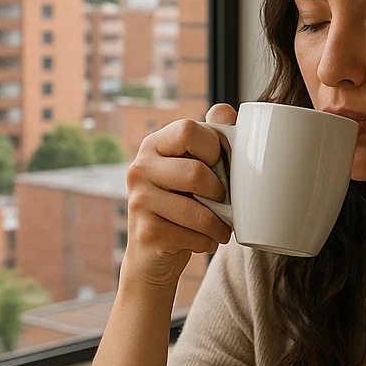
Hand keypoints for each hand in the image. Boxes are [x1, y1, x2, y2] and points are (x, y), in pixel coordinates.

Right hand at [123, 103, 238, 287]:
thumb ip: (211, 138)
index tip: (219, 163)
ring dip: (219, 225)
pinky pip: (192, 236)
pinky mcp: (146, 232)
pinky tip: (204, 242)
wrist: (154, 254)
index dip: (213, 147)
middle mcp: (139, 168)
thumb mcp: (194, 167)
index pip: (188, 130)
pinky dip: (207, 242)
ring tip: (222, 229)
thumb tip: (228, 111)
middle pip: (195, 173)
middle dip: (220, 192)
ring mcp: (138, 201)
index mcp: (154, 145)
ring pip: (197, 211)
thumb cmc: (182, 204)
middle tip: (224, 202)